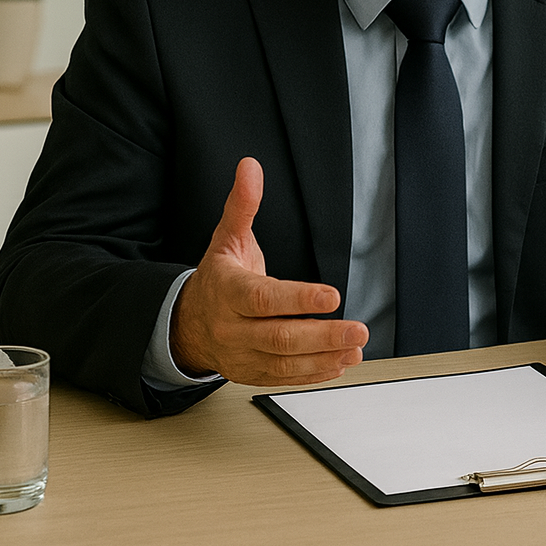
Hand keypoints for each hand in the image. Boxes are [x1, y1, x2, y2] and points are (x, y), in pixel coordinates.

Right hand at [169, 158, 368, 385]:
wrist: (187, 323)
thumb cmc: (217, 279)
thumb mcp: (227, 238)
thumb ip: (243, 205)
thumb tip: (250, 168)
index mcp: (227, 292)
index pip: (264, 299)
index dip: (299, 300)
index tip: (333, 297)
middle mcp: (233, 327)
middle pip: (279, 337)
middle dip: (323, 336)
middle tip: (358, 330)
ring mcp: (241, 354)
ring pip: (284, 362)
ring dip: (324, 357)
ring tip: (356, 347)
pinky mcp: (251, 373)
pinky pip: (283, 377)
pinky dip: (313, 374)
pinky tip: (339, 364)